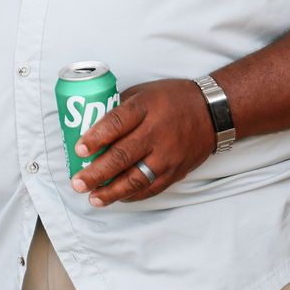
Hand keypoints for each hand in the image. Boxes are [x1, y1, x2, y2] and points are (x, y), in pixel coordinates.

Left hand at [70, 79, 213, 205]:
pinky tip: (117, 197)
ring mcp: (167, 155)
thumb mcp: (143, 92)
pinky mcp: (176, 171)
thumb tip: (93, 126)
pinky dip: (133, 195)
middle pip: (122, 155)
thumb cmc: (172, 98)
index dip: (96, 137)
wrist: (212, 113)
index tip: (79, 149)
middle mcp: (156, 133)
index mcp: (145, 108)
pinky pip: (152, 188)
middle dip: (97, 172)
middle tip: (78, 182)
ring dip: (112, 191)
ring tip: (93, 198)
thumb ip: (121, 109)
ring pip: (137, 178)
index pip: (117, 123)